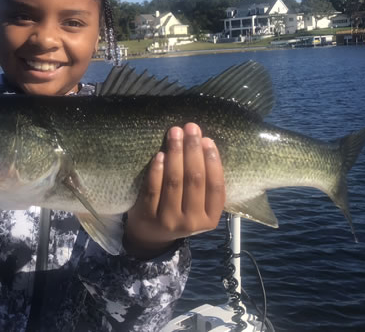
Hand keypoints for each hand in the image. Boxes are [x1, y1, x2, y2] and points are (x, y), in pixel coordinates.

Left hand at [124, 123, 225, 258]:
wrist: (150, 236)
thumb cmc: (179, 212)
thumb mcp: (198, 207)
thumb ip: (203, 184)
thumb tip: (202, 143)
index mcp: (210, 219)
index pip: (216, 187)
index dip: (212, 161)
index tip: (207, 140)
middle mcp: (192, 222)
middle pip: (194, 180)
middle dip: (193, 150)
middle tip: (191, 128)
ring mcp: (169, 220)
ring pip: (174, 181)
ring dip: (175, 154)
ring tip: (175, 134)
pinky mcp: (148, 216)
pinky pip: (153, 188)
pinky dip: (157, 169)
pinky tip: (160, 154)